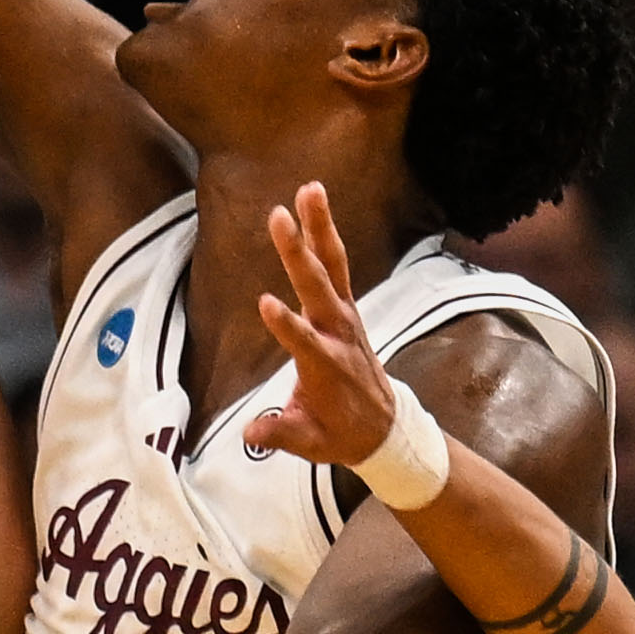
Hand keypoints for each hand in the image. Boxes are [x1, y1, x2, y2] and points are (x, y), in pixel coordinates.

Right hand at [238, 187, 403, 470]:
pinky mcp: (345, 307)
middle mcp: (338, 334)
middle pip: (317, 289)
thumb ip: (281, 435)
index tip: (266, 303)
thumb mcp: (311, 444)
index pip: (305, 343)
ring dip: (319, 227)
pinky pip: (336, 265)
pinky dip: (324, 234)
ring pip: (332, 265)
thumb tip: (250, 435)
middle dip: (296, 254)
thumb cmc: (340, 433)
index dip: (287, 326)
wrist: (383, 427)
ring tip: (309, 189)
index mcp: (326, 368)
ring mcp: (344, 317)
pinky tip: (311, 202)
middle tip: (278, 218)